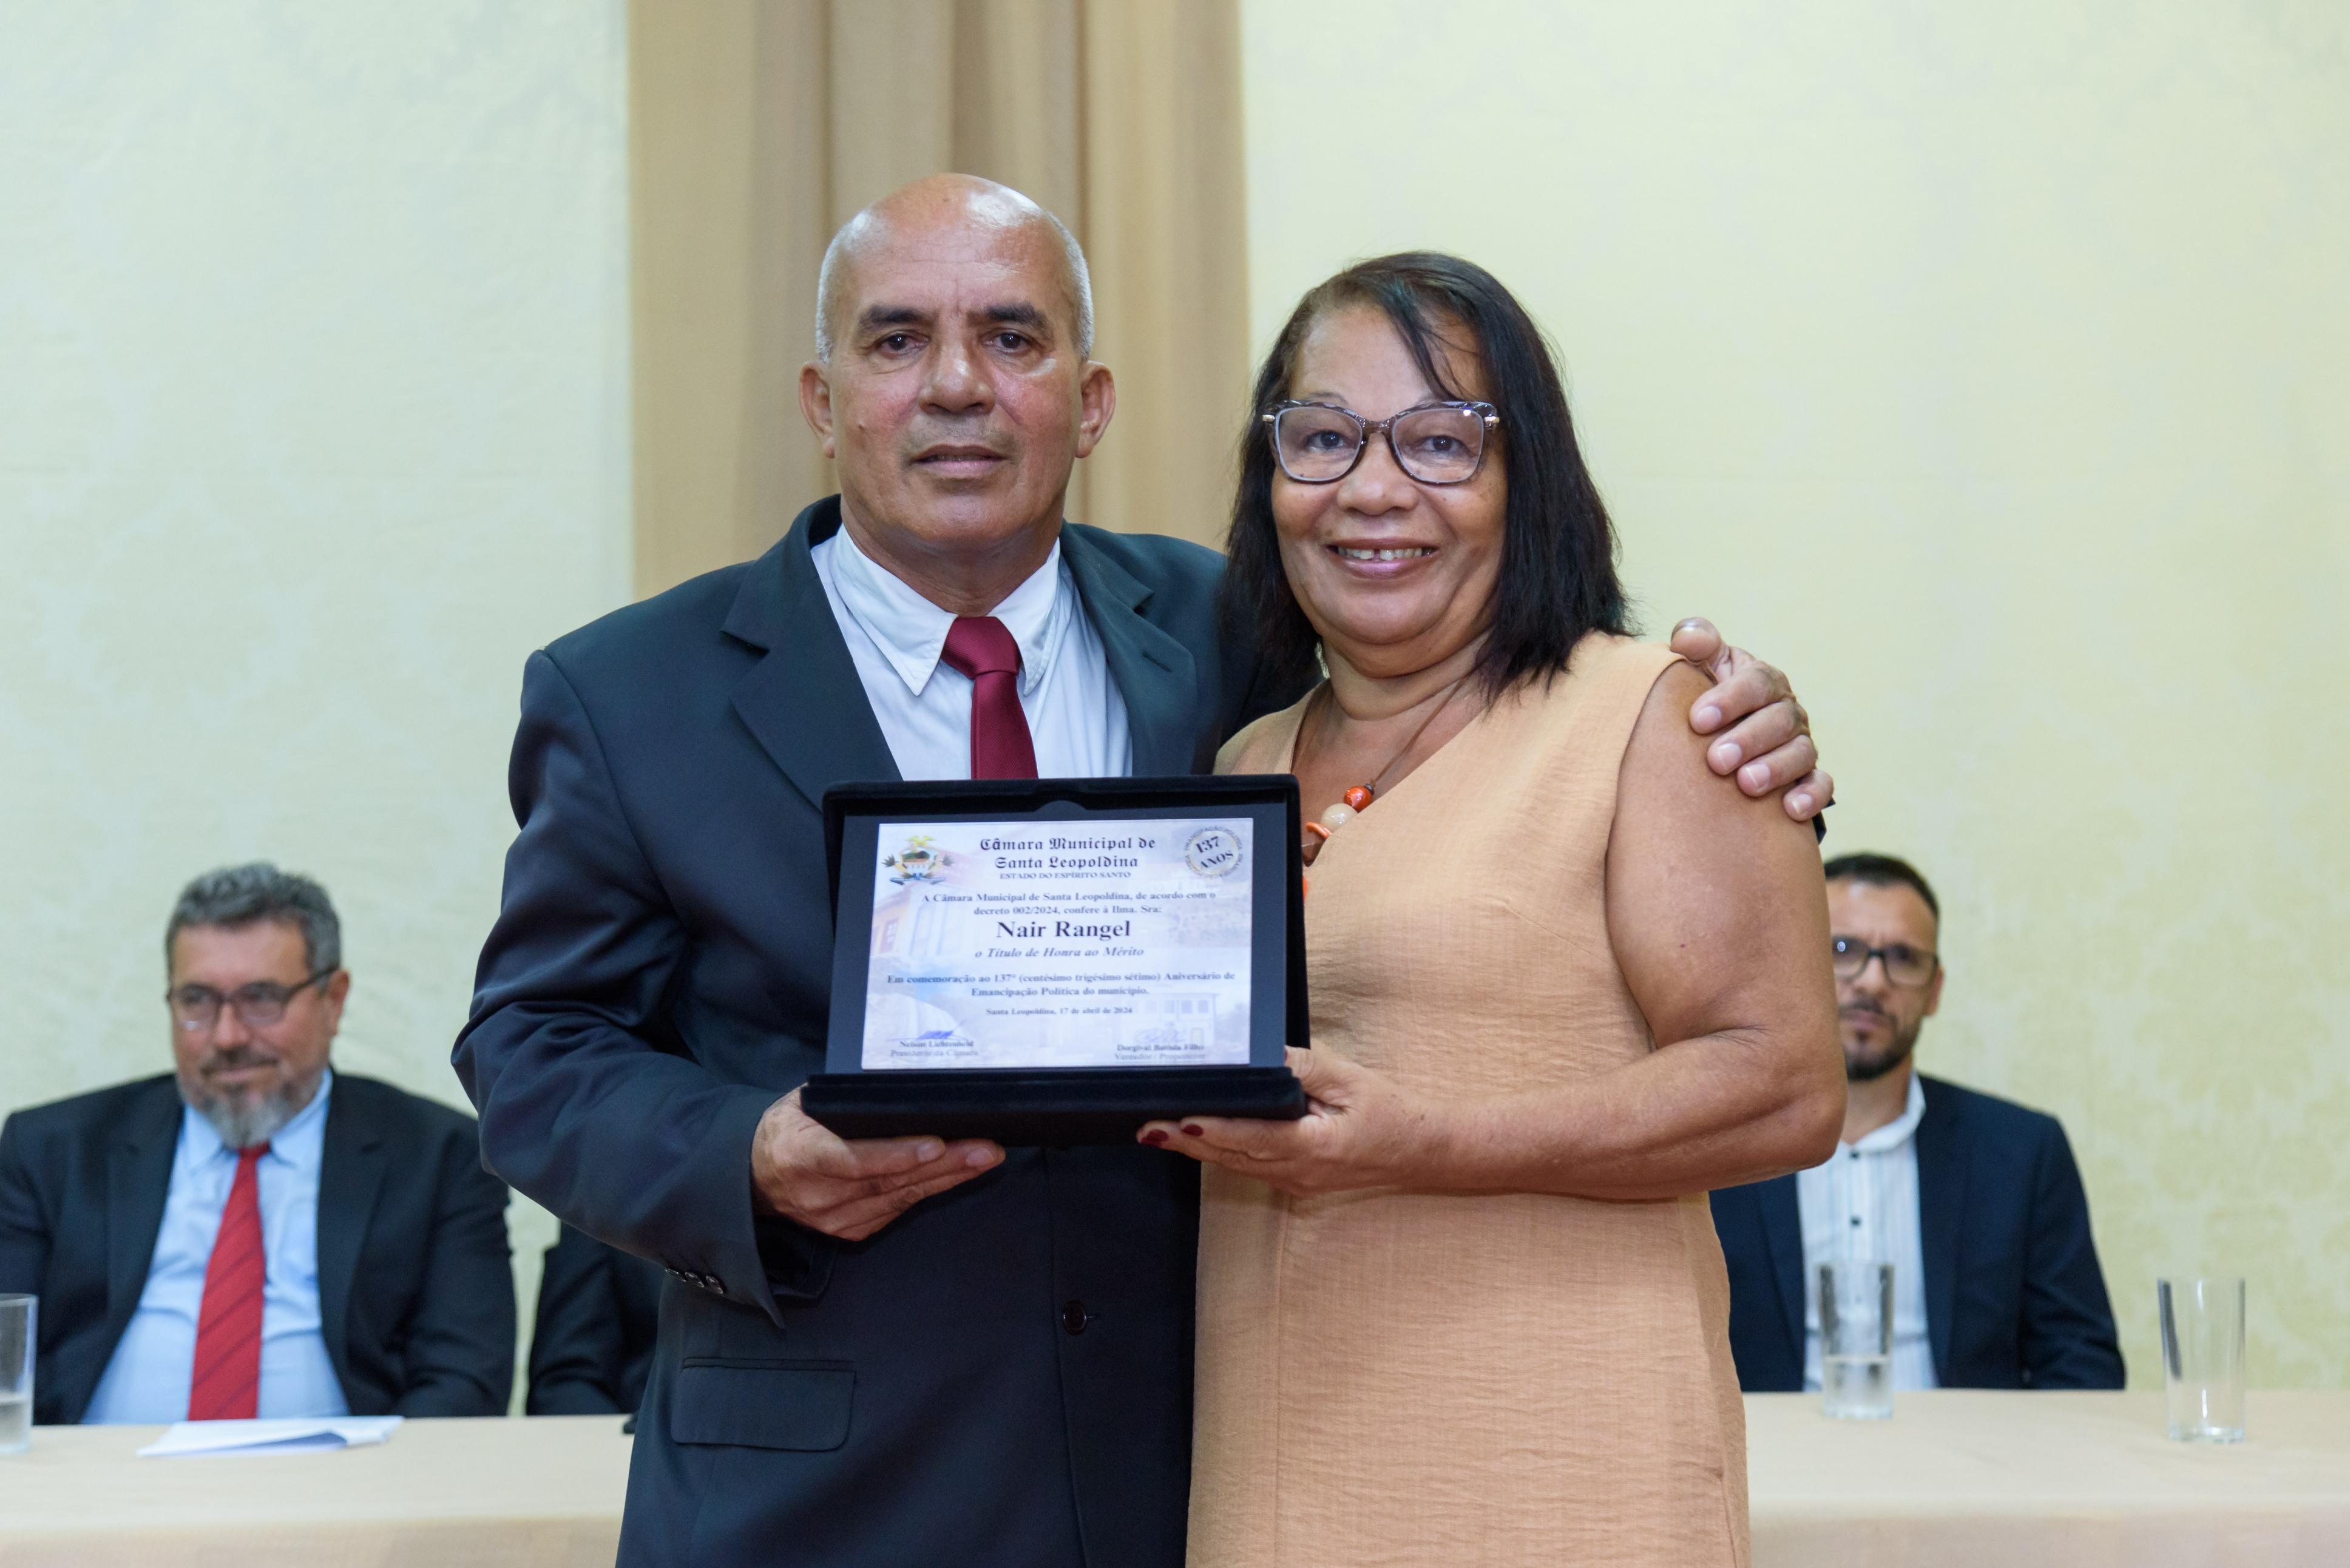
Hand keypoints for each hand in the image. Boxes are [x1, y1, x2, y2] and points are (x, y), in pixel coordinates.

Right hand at [751, 1089, 1001, 1240]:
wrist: (754, 1176)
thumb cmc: (787, 1128)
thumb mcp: (802, 1103)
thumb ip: (839, 1101)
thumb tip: (895, 1087)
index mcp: (799, 1154)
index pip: (852, 1159)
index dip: (897, 1155)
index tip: (936, 1144)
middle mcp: (817, 1194)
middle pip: (889, 1180)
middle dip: (944, 1164)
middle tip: (985, 1148)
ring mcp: (834, 1219)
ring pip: (900, 1197)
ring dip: (947, 1178)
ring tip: (984, 1158)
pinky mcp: (849, 1231)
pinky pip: (897, 1209)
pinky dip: (928, 1191)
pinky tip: (957, 1175)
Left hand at [1137, 1048, 1446, 1196]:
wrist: (1419, 1152)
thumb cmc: (1389, 1112)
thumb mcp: (1350, 1078)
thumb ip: (1305, 1067)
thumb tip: (1263, 1056)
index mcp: (1314, 1147)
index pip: (1252, 1138)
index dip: (1213, 1131)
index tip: (1179, 1121)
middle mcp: (1298, 1171)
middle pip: (1232, 1156)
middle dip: (1187, 1142)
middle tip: (1147, 1128)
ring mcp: (1294, 1181)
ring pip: (1236, 1165)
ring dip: (1197, 1149)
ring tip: (1158, 1131)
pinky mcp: (1293, 1179)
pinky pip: (1249, 1166)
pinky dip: (1220, 1151)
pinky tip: (1196, 1138)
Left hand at [1669, 617, 1833, 821]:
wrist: (1719, 738)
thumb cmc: (1706, 698)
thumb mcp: (1702, 667)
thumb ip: (1694, 645)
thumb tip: (1687, 639)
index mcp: (1762, 681)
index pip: (1755, 682)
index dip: (1729, 699)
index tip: (1698, 720)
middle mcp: (1786, 711)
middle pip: (1779, 720)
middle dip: (1748, 739)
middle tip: (1717, 760)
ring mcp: (1799, 744)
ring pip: (1800, 753)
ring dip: (1776, 768)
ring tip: (1747, 784)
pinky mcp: (1807, 777)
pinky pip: (1820, 784)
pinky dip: (1810, 795)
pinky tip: (1790, 810)